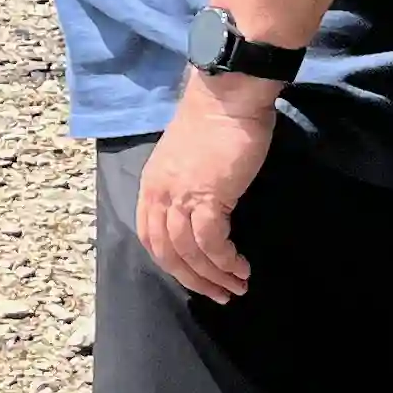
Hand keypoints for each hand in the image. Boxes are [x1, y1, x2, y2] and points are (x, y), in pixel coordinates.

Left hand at [135, 69, 278, 302]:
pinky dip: (225, 261)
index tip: (194, 277)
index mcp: (151, 186)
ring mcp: (179, 195)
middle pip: (165, 252)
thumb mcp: (188, 161)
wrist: (228, 96)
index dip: (171, 263)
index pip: (150, 237)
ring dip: (213, 276)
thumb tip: (201, 216)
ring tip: (237, 287)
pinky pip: (211, 242)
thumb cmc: (216, 124)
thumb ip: (185, 188)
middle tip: (218, 295)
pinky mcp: (206, 196)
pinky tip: (241, 268)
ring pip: (188, 252)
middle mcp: (159, 193)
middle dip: (192, 280)